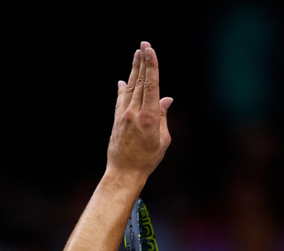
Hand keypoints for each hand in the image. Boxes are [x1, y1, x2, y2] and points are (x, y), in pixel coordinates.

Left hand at [107, 42, 171, 179]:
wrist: (124, 172)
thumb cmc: (147, 159)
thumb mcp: (162, 140)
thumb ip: (163, 117)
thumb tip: (166, 99)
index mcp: (148, 117)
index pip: (151, 85)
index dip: (151, 66)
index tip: (150, 50)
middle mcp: (134, 112)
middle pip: (140, 81)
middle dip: (142, 61)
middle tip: (143, 44)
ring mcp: (123, 115)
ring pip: (130, 87)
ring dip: (134, 70)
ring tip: (136, 54)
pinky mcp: (117, 120)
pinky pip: (120, 100)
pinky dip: (123, 89)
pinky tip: (123, 80)